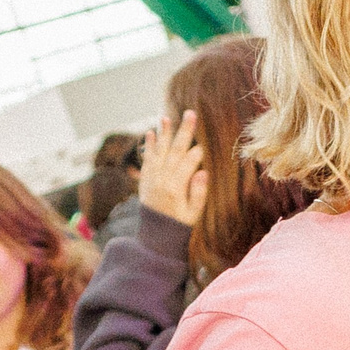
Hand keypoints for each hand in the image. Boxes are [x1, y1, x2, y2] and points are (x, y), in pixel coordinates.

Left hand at [139, 111, 210, 226]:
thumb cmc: (179, 224)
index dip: (197, 153)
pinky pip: (147, 159)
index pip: (189, 163)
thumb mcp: (194, 214)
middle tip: (190, 114)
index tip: (204, 145)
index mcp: (176, 189)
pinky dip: (149, 146)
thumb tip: (202, 172)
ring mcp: (151, 179)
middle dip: (184, 132)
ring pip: (159, 151)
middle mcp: (162, 180)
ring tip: (165, 117)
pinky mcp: (145, 180)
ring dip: (163, 134)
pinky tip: (151, 133)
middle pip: (175, 151)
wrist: (155, 235)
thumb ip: (198, 193)